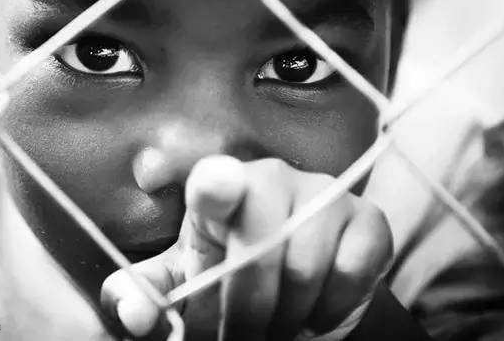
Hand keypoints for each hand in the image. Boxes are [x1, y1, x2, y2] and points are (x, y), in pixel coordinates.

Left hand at [101, 156, 392, 339]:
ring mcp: (326, 194)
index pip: (215, 179)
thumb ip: (150, 298)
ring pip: (304, 268)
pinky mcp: (369, 221)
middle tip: (238, 340)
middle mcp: (274, 178)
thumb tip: (135, 314)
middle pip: (260, 248)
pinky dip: (328, 310)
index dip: (216, 186)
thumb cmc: (231, 273)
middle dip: (244, 312)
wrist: (297, 282)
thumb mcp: (185, 284)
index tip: (215, 190)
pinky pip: (350, 273)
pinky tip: (313, 313)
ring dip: (284, 318)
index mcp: (219, 188)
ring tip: (273, 328)